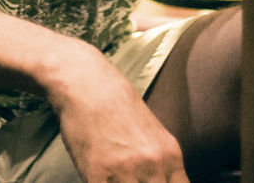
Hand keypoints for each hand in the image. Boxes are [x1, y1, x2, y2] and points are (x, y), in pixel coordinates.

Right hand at [49, 47, 190, 182]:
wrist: (84, 80)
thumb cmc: (114, 99)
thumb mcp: (151, 130)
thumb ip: (158, 161)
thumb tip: (160, 179)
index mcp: (169, 154)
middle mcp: (152, 164)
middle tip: (131, 178)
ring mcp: (125, 170)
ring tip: (114, 176)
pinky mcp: (97, 174)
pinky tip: (98, 177)